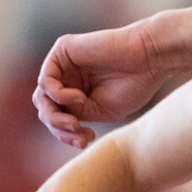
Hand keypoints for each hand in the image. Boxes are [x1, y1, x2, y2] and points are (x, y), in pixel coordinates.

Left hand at [34, 19, 168, 147]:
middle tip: (77, 132)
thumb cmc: (135, 84)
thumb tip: (52, 116)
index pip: (58, 116)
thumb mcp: (101, 111)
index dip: (64, 134)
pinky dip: (58, 96)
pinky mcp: (62, 50)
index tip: (85, 142)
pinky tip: (79, 98)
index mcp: (78, 91)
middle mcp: (67, 77)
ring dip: (54, 116)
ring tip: (75, 122)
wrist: (150, 58)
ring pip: (41, 97)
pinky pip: (45, 80)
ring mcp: (63, 63)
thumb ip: (75, 114)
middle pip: (46, 108)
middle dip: (57, 127)